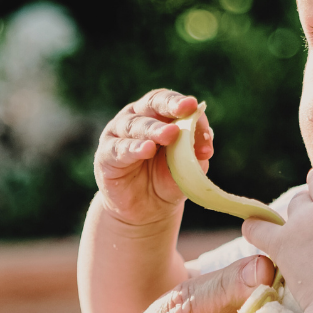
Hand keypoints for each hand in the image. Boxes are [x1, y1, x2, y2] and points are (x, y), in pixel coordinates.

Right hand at [93, 89, 212, 226]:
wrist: (144, 211)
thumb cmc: (165, 181)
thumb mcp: (187, 168)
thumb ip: (195, 154)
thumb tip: (206, 144)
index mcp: (157, 116)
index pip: (168, 102)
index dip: (181, 104)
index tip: (194, 108)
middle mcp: (136, 119)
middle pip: (151, 105)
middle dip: (169, 106)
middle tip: (185, 110)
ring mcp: (117, 135)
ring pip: (135, 126)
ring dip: (154, 129)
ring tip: (170, 135)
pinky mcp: (105, 156)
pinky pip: (119, 149)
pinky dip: (134, 148)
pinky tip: (147, 149)